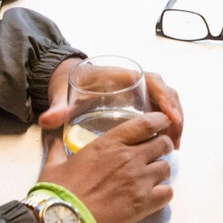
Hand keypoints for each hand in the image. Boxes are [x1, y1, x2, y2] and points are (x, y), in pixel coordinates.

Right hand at [37, 111, 175, 222]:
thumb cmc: (58, 193)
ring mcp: (139, 180)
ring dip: (161, 172)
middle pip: (162, 144)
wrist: (63, 221)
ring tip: (151, 178)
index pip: (146, 123)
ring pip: (166, 168)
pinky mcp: (143, 203)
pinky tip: (153, 197)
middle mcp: (129, 157)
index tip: (162, 123)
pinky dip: (163, 194)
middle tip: (156, 153)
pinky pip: (167, 193)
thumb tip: (53, 140)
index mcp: (109, 143)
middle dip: (162, 147)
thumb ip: (57, 149)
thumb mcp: (54, 165)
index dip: (159, 121)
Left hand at [38, 59, 185, 149]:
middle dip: (175, 116)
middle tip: (175, 141)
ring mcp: (140, 91)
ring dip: (174, 122)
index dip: (165, 100)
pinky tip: (166, 144)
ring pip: (167, 103)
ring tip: (174, 146)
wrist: (67, 79)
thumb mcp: (63, 94)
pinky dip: (168, 125)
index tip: (170, 119)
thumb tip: (47, 120)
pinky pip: (161, 110)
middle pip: (166, 94)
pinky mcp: (140, 102)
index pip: (153, 82)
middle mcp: (136, 81)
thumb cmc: (69, 84)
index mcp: (122, 75)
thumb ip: (58, 108)